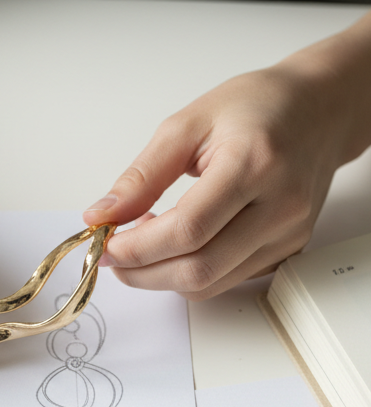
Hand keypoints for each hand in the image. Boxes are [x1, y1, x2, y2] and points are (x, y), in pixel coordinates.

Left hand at [83, 14, 370, 299]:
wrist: (318, 112)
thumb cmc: (257, 108)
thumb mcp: (187, 124)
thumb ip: (142, 176)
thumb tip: (103, 215)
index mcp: (254, 164)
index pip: (188, 229)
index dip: (138, 248)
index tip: (105, 245)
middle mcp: (279, 206)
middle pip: (199, 268)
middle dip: (144, 272)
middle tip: (114, 257)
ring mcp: (287, 234)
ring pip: (211, 284)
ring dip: (164, 277)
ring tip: (144, 247)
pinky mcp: (287, 250)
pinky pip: (227, 281)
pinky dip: (191, 273)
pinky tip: (178, 248)